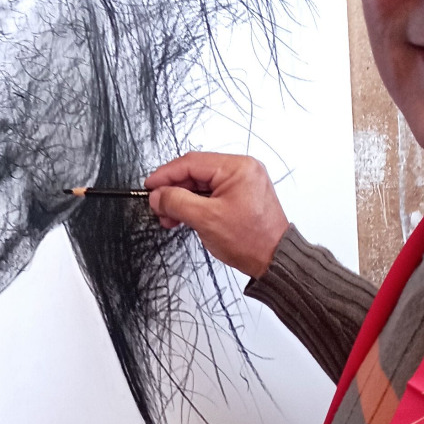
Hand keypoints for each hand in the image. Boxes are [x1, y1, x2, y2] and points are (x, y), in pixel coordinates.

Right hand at [145, 153, 288, 278]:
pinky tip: (183, 217)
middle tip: (158, 206)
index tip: (149, 186)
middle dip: (173, 190)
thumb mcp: (206, 219)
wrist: (274, 260)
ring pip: (201, 184)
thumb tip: (157, 195)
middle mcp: (242, 170)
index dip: (165, 175)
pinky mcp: (241, 195)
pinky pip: (211, 193)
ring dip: (182, 199)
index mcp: (238, 167)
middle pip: (195, 172)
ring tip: (169, 217)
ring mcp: (242, 182)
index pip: (191, 163)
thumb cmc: (252, 241)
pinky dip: (195, 204)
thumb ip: (177, 202)